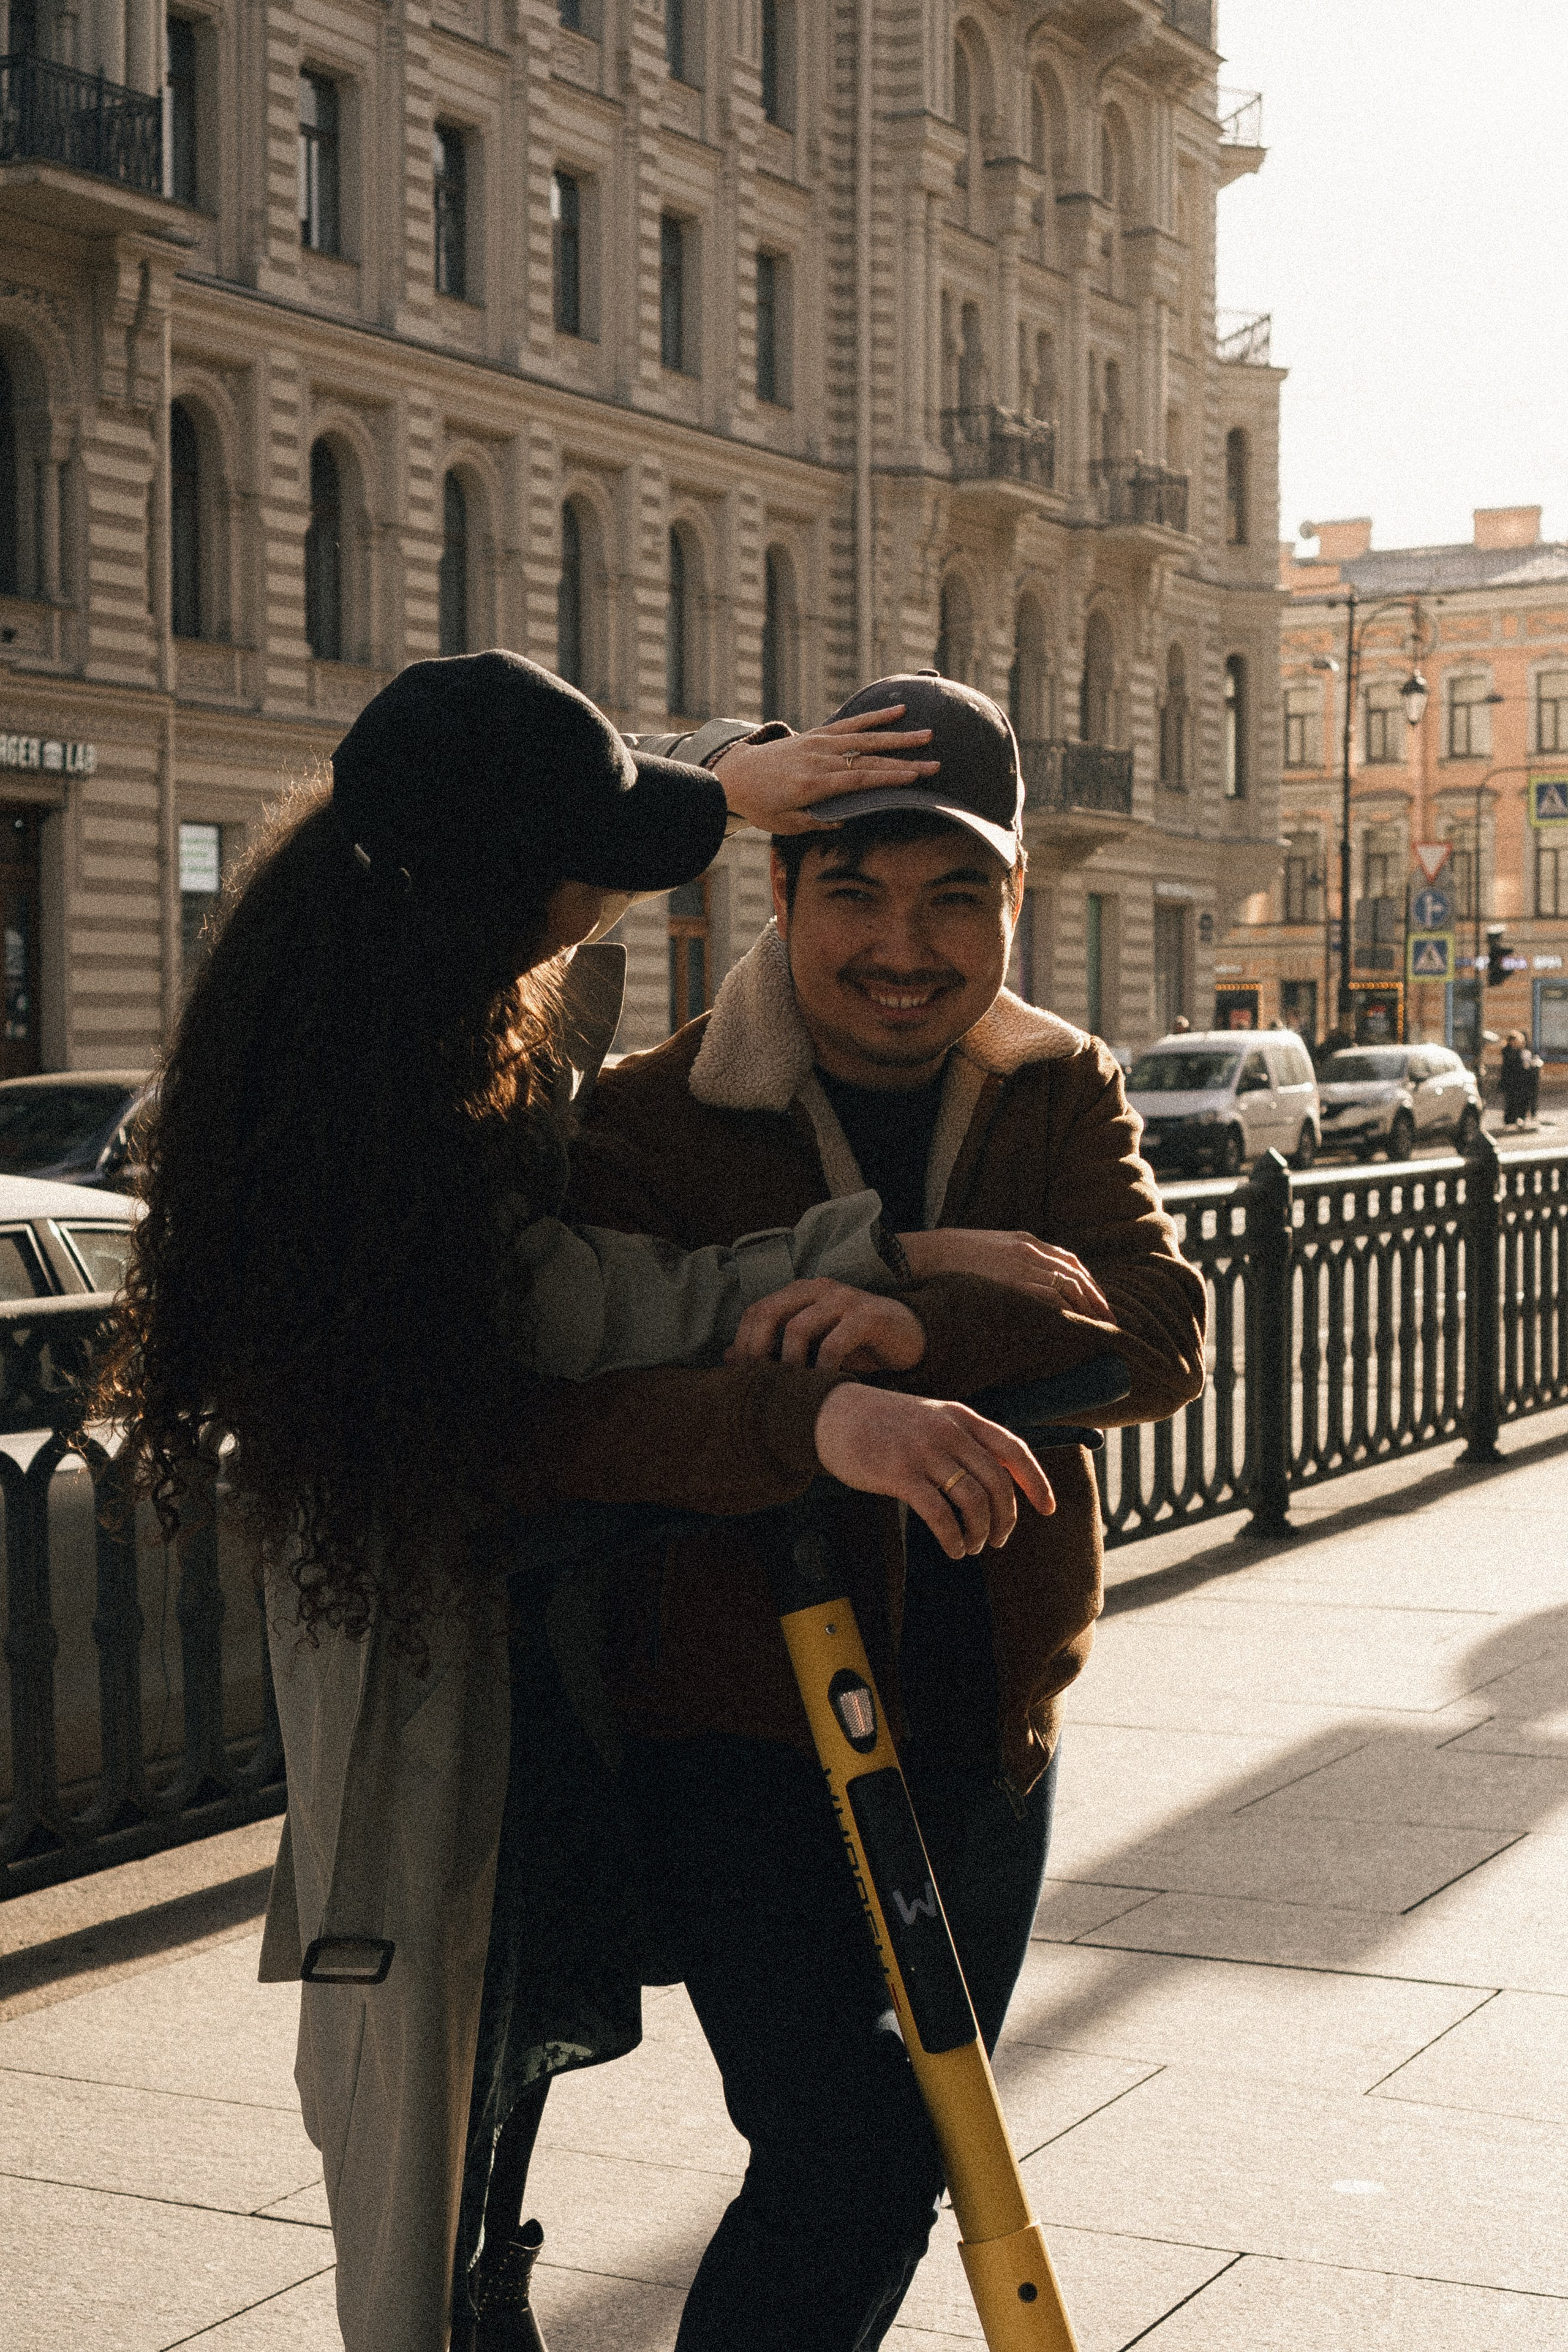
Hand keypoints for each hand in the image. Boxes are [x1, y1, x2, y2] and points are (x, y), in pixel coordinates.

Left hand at [711, 707, 939, 834]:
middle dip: (904, 760)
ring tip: (927, 735)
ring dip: (898, 735)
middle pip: (868, 758)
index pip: (858, 779)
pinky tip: (898, 711)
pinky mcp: (817, 734)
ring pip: (864, 737)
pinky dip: (874, 717)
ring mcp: (818, 742)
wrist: (735, 775)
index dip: (888, 778)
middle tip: (934, 763)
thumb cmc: (761, 805)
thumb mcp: (786, 823)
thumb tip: (845, 822)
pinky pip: (849, 724)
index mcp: (812, 784)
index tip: (915, 778)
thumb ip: (816, 822)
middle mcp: (818, 759)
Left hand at [727, 1278, 925, 1373]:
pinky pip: (834, 1344)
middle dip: (756, 1351)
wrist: (910, 1336)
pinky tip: (825, 1385)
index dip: (743, 1342)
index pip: (756, 1310)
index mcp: (800, 1293)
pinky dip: (823, 1368)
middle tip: (760, 1382)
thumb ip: (775, 1347)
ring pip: (797, 1328)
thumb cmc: (856, 1343)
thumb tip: (728, 1357)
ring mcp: (844, 1299)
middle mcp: (818, 1289)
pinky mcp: (868, 1316)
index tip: (742, 1375)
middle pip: (769, 1313)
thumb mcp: (813, 1344)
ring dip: (789, 1363)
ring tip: (794, 1387)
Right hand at [813, 1387, 1053, 1558]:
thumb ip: (962, 1440)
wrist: (832, 1414)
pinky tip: (952, 1549)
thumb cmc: (884, 1423)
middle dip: (1005, 1518)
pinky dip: (953, 1537)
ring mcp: (924, 1451)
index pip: (1013, 1449)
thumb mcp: (930, 1418)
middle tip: (997, 1540)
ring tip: (972, 1547)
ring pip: (972, 1500)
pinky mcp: (899, 1474)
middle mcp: (947, 1431)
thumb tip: (996, 1481)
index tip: (1048, 1508)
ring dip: (979, 1532)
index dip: (1036, 1481)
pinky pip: (939, 1513)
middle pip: (996, 1482)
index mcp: (960, 1416)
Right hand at [900, 1229, 1110, 1318]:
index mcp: (1023, 1240)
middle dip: (1096, 1300)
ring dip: (1088, 1311)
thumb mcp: (982, 1249)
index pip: (1069, 1262)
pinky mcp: (1013, 1283)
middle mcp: (1029, 1250)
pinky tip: (1076, 1329)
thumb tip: (1017, 1284)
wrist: (917, 1257)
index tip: (1097, 1303)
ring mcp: (1022, 1266)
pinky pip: (1053, 1300)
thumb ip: (1006, 1261)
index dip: (1088, 1284)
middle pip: (1076, 1275)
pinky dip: (1069, 1314)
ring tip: (1099, 1331)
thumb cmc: (943, 1259)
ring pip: (1070, 1288)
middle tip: (1109, 1323)